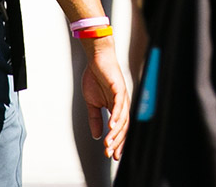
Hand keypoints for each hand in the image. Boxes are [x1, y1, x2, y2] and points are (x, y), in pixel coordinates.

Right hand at [77, 32, 130, 159]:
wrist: (96, 59)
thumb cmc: (95, 78)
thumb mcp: (92, 103)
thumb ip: (95, 119)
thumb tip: (96, 135)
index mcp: (116, 108)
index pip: (119, 129)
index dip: (117, 142)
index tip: (112, 156)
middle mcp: (122, 104)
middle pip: (123, 127)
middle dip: (117, 142)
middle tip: (110, 154)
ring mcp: (122, 96)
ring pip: (122, 119)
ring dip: (115, 133)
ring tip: (108, 144)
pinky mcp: (119, 88)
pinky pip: (119, 104)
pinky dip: (116, 116)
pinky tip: (111, 126)